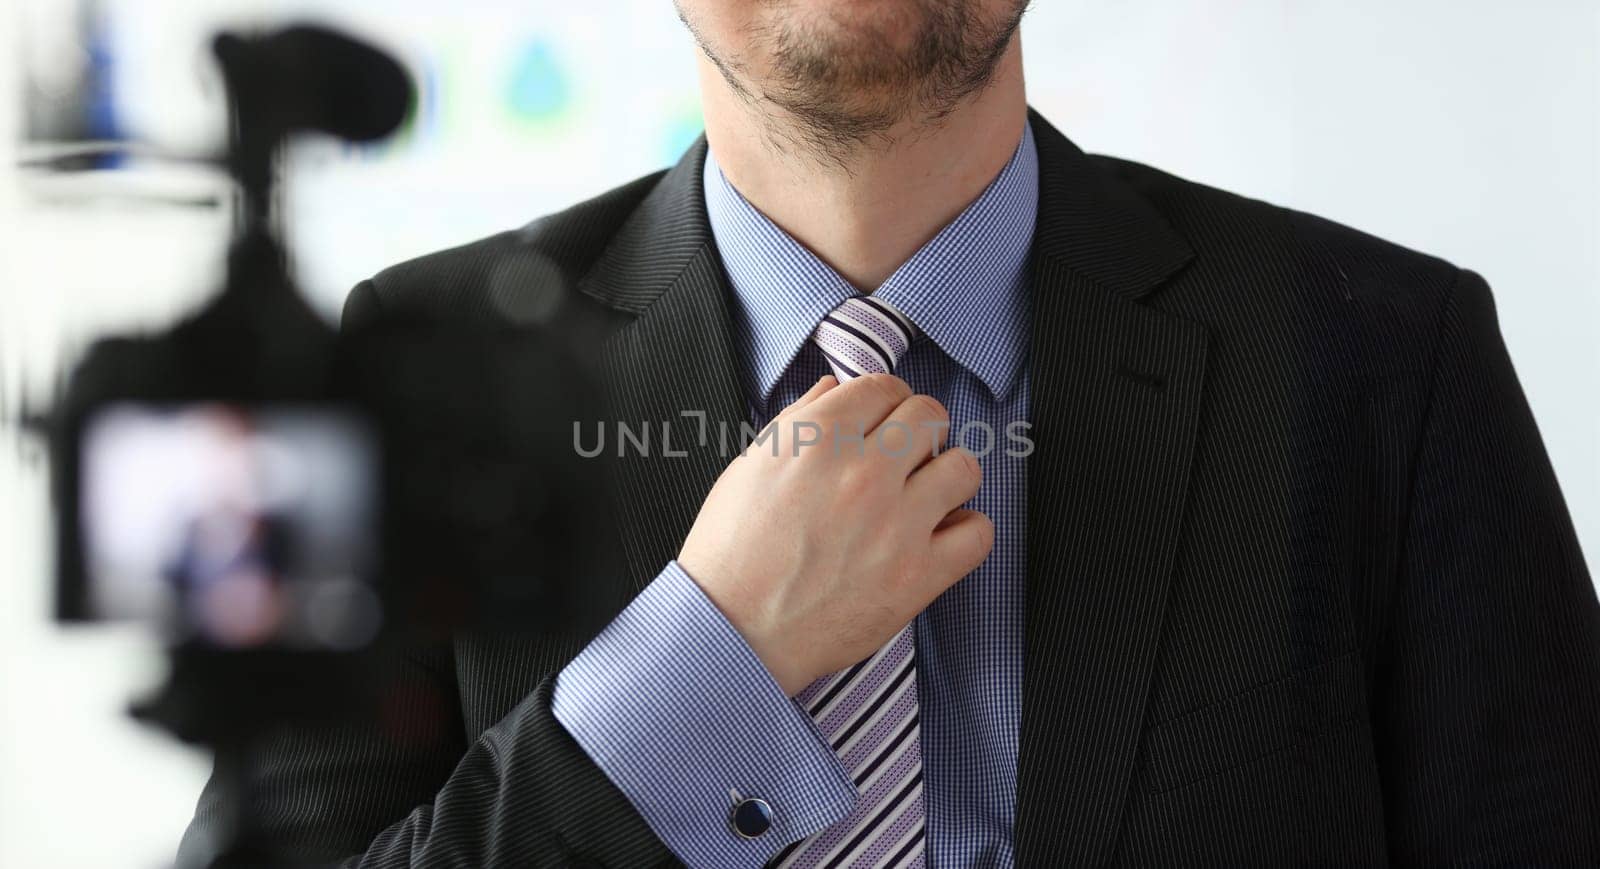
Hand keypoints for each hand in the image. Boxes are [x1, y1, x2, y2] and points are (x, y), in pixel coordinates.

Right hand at [678, 373, 992, 695]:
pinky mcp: (918, 574)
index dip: (885, 401)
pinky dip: (965, 531)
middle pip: (929, 416)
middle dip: (918, 430)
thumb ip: (798, 420)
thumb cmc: (733, 555)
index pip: (883, 387)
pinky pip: (978, 533)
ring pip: (963, 467)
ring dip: (947, 475)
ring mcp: (896, 524)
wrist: (734, 632)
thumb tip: (835, 387)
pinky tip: (939, 535)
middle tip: (904, 456)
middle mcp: (862, 473)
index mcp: (817, 440)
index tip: (883, 421)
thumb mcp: (750, 468)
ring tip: (926, 494)